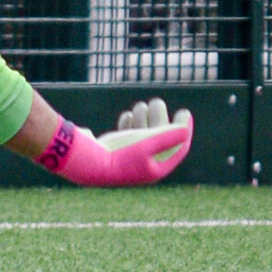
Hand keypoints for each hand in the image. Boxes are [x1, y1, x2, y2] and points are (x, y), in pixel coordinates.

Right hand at [38, 99, 192, 186]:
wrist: (85, 161)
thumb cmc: (119, 153)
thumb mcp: (147, 142)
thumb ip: (168, 136)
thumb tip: (186, 129)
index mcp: (155, 169)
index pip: (177, 149)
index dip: (183, 130)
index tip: (184, 112)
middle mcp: (143, 166)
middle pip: (160, 139)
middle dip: (159, 119)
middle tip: (156, 102)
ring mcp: (127, 159)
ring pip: (142, 134)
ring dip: (144, 118)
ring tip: (141, 106)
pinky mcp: (113, 150)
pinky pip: (127, 135)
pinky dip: (130, 123)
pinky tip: (128, 116)